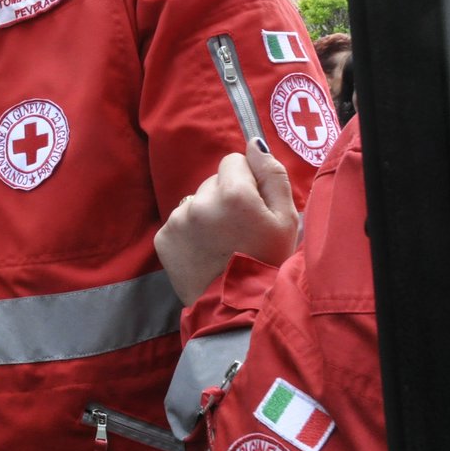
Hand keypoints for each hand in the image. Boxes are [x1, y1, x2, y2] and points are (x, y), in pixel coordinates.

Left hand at [155, 142, 299, 305]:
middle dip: (226, 197)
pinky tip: (205, 251)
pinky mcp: (163, 237)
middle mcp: (199, 201)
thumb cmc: (267, 262)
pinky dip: (190, 232)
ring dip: (207, 214)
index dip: (247, 181)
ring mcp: (177, 219)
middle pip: (213, 182)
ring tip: (223, 243)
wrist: (235, 308)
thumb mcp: (286, 218)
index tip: (252, 205)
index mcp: (232, 192)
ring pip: (195, 201)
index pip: (233, 161)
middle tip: (239, 230)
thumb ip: (272, 175)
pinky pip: (179, 222)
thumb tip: (254, 143)